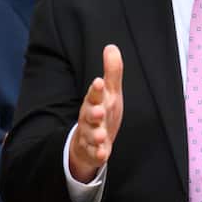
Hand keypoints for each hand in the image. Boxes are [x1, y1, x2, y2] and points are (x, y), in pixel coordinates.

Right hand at [68, 44, 122, 182]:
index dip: (95, 90)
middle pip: (89, 115)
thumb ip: (112, 72)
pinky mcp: (94, 152)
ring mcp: (91, 136)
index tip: (98, 82)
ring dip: (95, 135)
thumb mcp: (110, 92)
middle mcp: (91, 119)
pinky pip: (96, 154)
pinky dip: (99, 154)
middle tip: (98, 111)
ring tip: (101, 135)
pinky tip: (103, 154)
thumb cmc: (102, 113)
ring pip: (91, 135)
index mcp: (94, 103)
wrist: (90, 142)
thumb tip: (111, 47)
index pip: (94, 95)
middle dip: (93, 113)